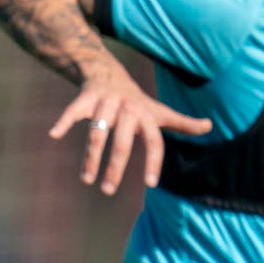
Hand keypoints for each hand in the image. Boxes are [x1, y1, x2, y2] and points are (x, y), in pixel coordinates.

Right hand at [47, 62, 213, 194]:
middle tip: (108, 190)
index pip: (154, 141)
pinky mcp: (86, 97)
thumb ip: (183, 123)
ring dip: (91, 157)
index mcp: (146, 115)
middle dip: (115, 167)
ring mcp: (106, 102)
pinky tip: (54, 134)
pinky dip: (64, 121)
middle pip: (122, 142)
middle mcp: (127, 108)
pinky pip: (74, 110)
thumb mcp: (159, 111)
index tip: (151, 184)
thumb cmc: (136, 101)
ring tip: (87, 179)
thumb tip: (210, 126)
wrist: (108, 72)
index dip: (154, 161)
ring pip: (97, 133)